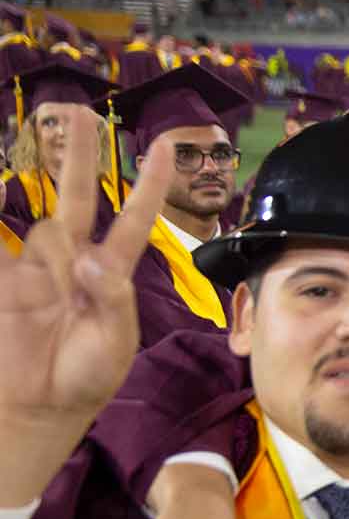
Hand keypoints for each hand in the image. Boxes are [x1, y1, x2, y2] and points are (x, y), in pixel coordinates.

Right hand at [0, 108, 175, 505]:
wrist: (40, 407)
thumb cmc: (86, 378)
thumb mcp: (115, 343)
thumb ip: (110, 299)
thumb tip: (88, 258)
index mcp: (111, 273)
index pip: (134, 219)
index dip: (148, 184)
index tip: (163, 144)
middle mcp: (74, 260)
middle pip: (77, 196)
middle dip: (80, 155)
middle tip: (79, 110)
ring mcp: (36, 267)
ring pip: (39, 215)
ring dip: (39, 182)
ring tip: (33, 143)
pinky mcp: (5, 280)